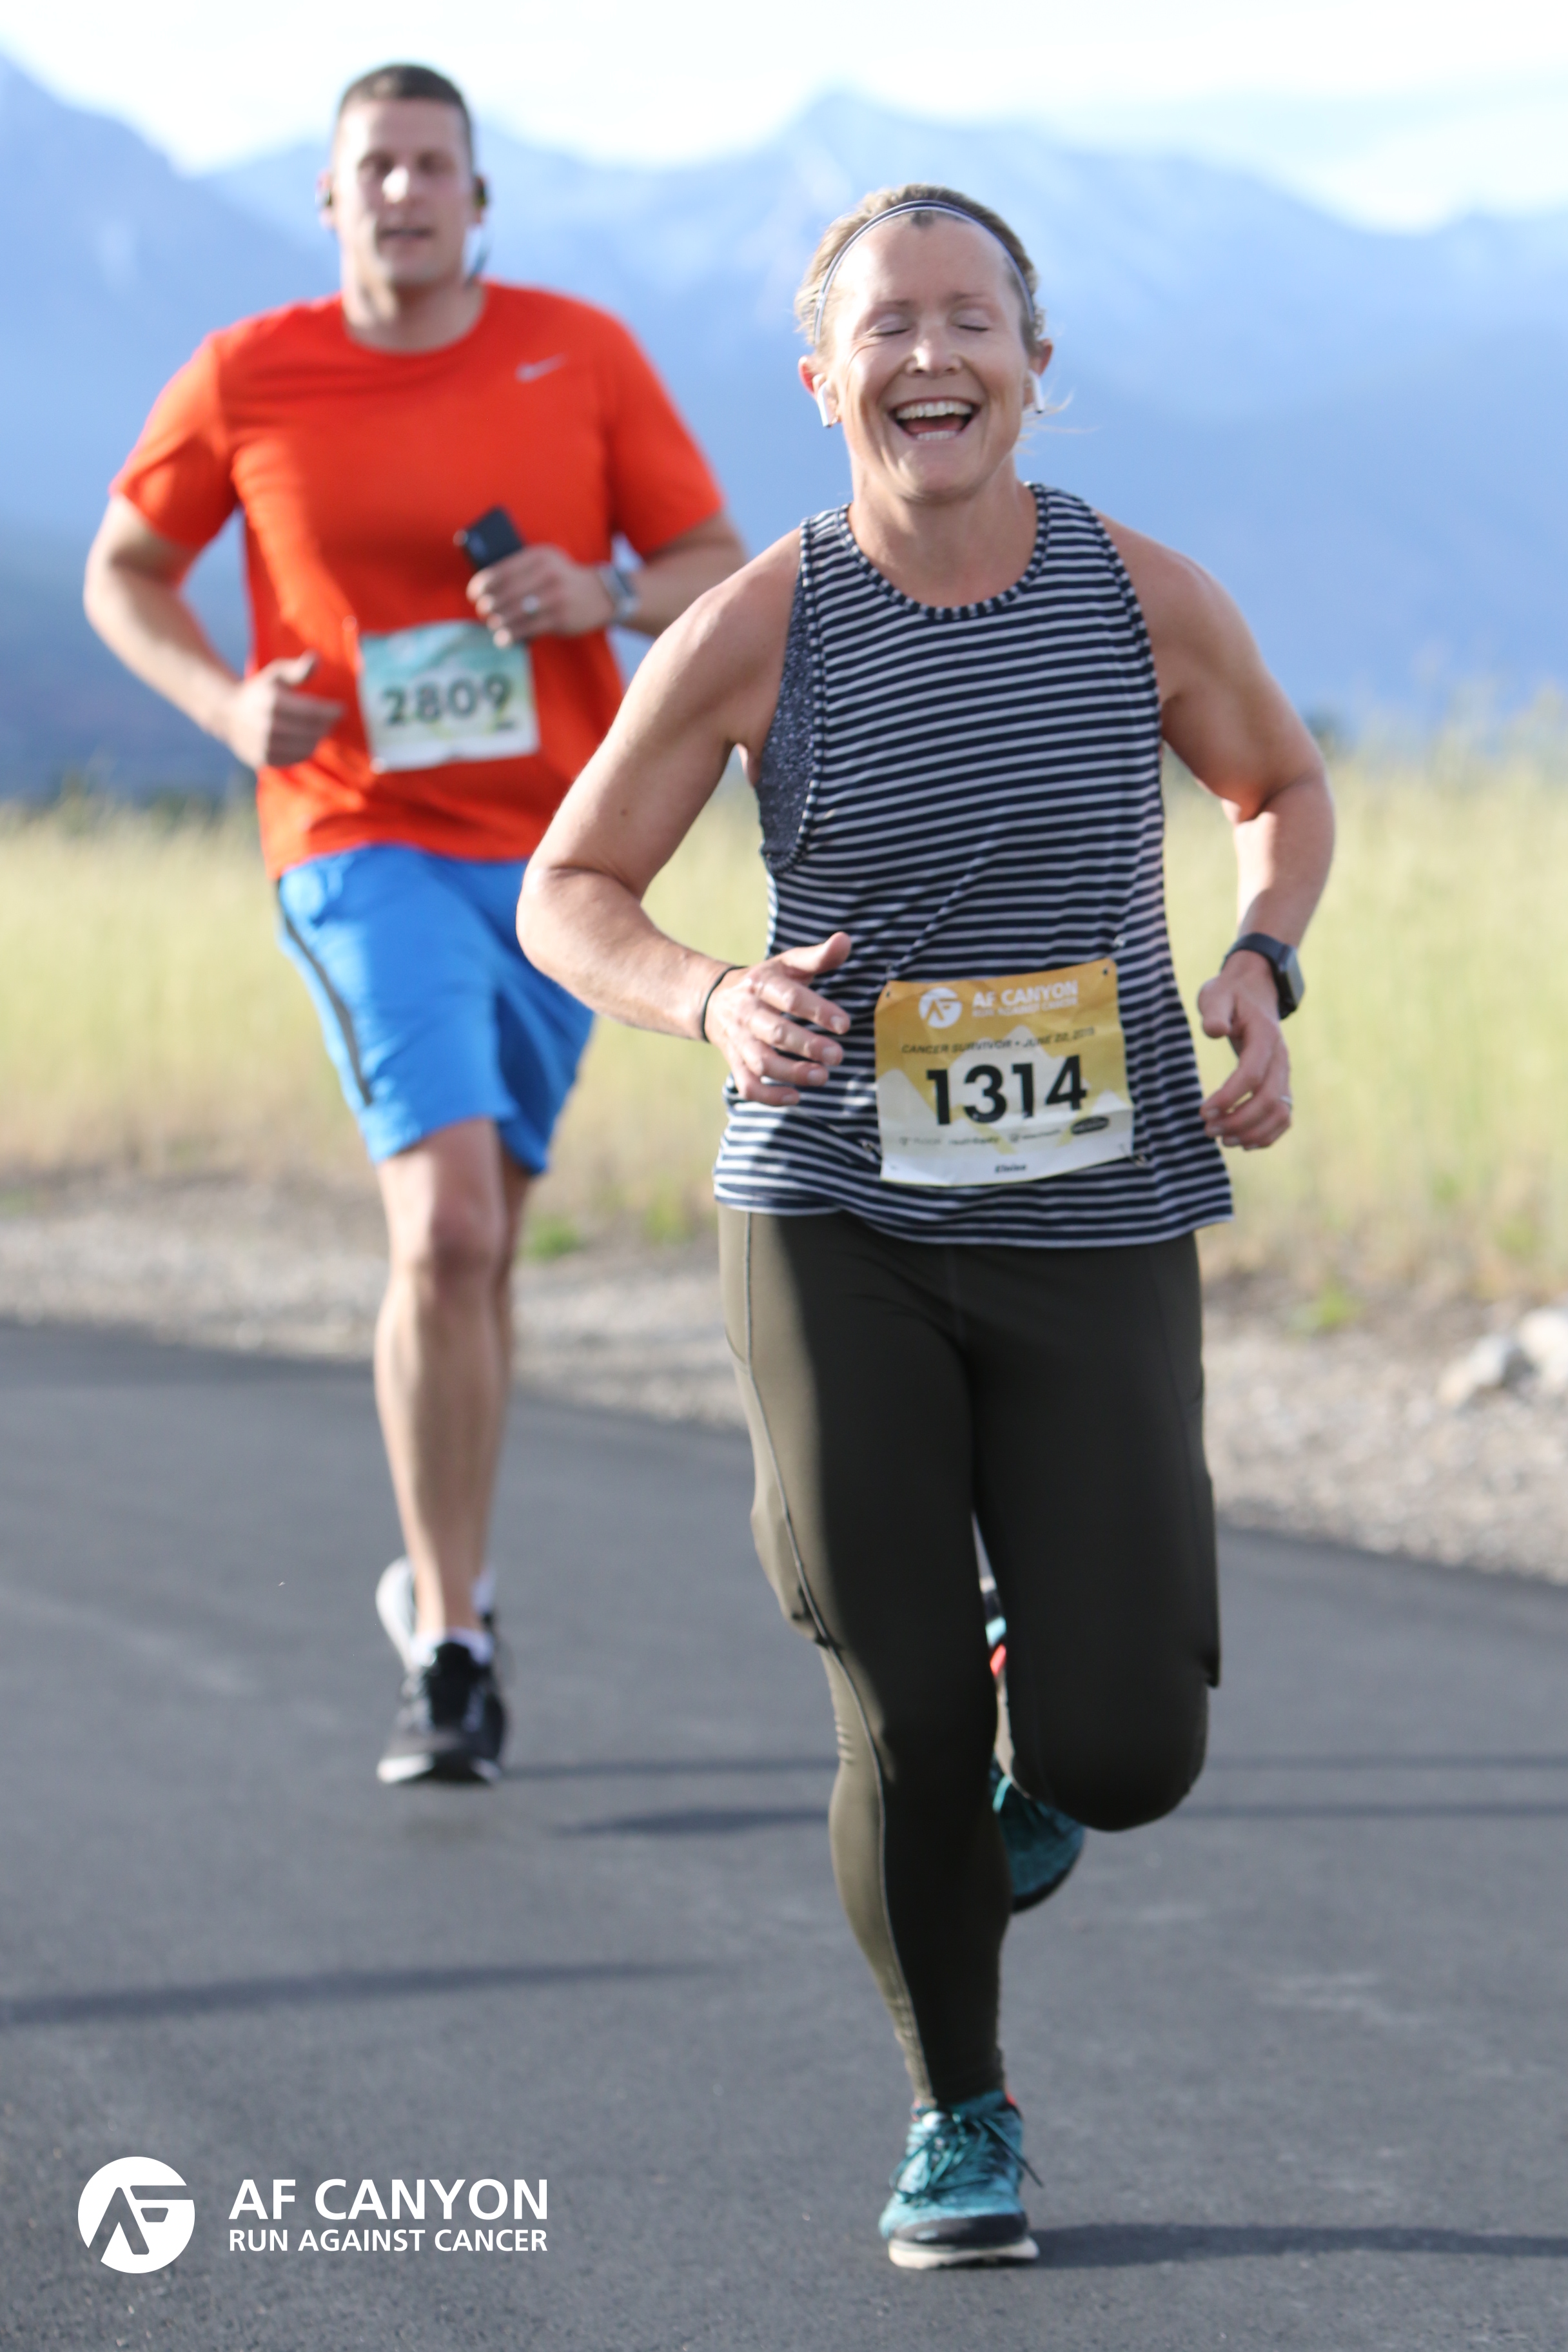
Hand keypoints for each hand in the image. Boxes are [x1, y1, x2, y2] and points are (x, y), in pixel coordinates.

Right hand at [221, 653, 342, 769]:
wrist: (230, 714)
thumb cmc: (261, 690)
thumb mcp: (276, 673)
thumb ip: (298, 669)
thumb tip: (316, 657)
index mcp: (272, 702)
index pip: (311, 711)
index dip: (330, 711)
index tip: (341, 709)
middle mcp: (267, 726)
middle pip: (311, 731)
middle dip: (326, 725)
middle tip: (331, 719)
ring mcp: (264, 745)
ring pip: (306, 747)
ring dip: (318, 738)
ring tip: (319, 728)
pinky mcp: (264, 760)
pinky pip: (296, 758)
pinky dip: (306, 750)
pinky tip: (307, 739)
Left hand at [467, 547, 615, 644]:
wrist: (601, 594)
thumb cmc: (563, 579)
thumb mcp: (547, 562)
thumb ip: (521, 568)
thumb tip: (486, 586)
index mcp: (540, 556)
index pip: (503, 570)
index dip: (483, 584)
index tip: (474, 594)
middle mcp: (548, 574)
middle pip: (507, 592)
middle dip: (489, 604)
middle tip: (483, 611)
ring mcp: (555, 597)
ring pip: (515, 611)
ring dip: (498, 621)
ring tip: (492, 624)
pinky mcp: (560, 618)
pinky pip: (528, 628)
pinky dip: (511, 635)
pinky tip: (502, 639)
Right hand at [701, 934, 853, 1104]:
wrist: (714, 998)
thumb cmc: (765, 980)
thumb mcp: (788, 963)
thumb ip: (818, 956)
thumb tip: (845, 940)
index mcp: (761, 983)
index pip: (790, 998)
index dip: (817, 1011)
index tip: (844, 1025)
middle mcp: (747, 1012)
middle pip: (775, 1032)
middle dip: (807, 1046)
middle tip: (838, 1056)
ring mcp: (738, 1040)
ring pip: (761, 1062)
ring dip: (791, 1073)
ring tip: (822, 1077)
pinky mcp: (735, 1061)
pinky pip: (747, 1084)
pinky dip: (769, 1096)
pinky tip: (795, 1097)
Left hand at [1196, 951, 1293, 1148]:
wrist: (1254, 990)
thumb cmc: (1230, 995)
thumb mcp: (1217, 994)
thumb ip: (1215, 1012)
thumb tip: (1215, 1030)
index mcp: (1265, 1037)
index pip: (1252, 1075)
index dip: (1229, 1097)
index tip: (1203, 1111)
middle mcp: (1280, 1058)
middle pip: (1269, 1100)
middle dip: (1239, 1120)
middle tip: (1207, 1130)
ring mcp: (1284, 1073)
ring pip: (1281, 1112)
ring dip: (1253, 1131)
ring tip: (1222, 1139)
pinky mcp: (1281, 1084)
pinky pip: (1283, 1115)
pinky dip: (1267, 1134)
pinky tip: (1242, 1142)